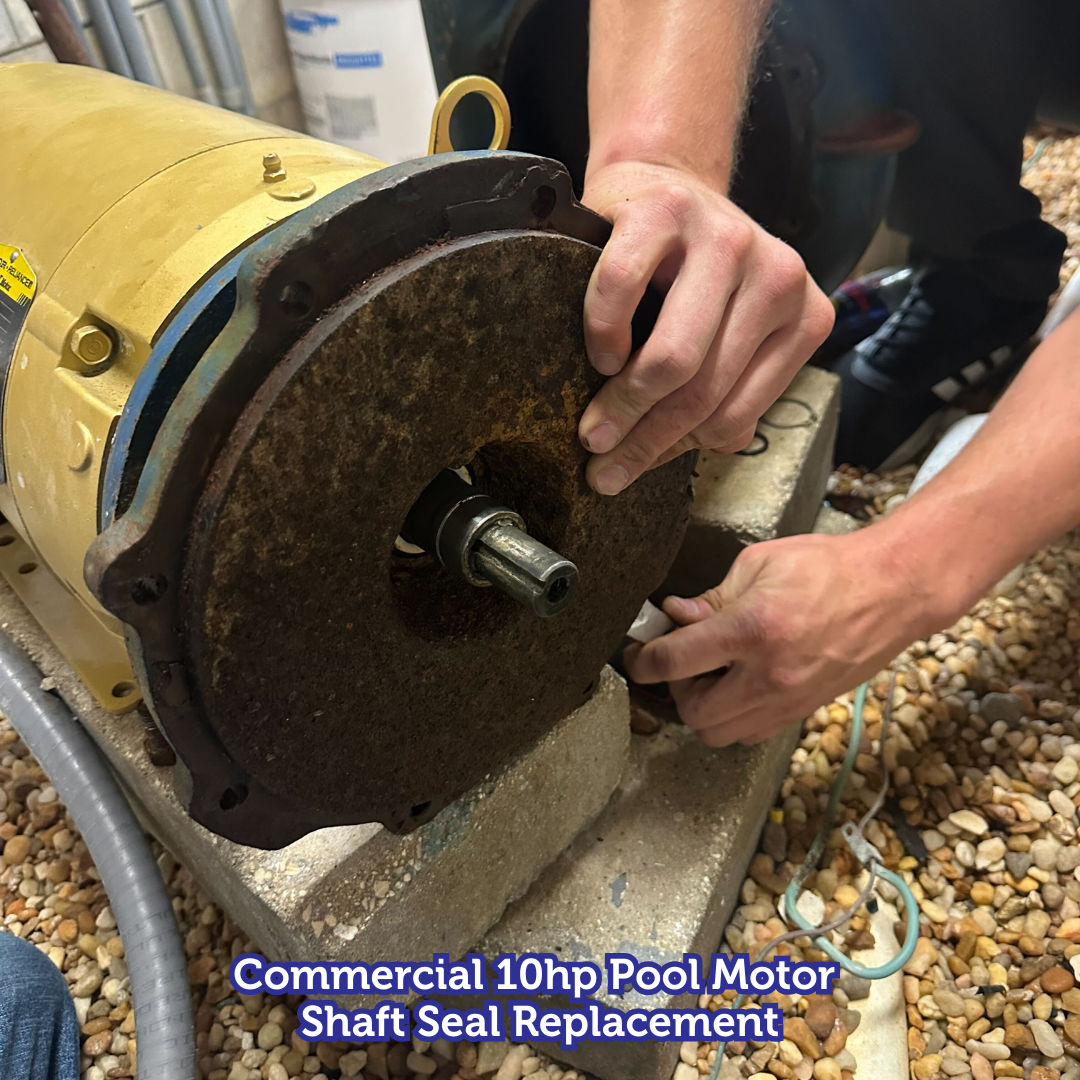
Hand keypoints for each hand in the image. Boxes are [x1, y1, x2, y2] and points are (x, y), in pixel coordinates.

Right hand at [578, 161, 833, 494]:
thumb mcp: (725, 337)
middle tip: (601, 462)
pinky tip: (601, 354)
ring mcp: (726, 237)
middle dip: (643, 438)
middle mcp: (779, 275)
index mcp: (804, 318)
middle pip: (703, 391)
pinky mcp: (668, 210)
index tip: (631, 465)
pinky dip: (602, 333)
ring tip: (593, 424)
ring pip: (672, 356)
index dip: (676, 449)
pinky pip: (623, 290)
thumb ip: (720, 395)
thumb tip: (667, 454)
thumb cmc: (687, 280)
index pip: (735, 414)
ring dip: (622, 401)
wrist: (662, 186)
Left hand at [623, 530, 950, 744]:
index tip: (635, 655)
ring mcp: (789, 700)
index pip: (675, 661)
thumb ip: (711, 598)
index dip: (642, 661)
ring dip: (703, 708)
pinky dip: (732, 717)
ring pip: (719, 734)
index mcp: (753, 630)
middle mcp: (769, 675)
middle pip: (692, 712)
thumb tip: (674, 618)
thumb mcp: (759, 564)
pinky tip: (739, 684)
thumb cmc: (827, 567)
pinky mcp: (804, 712)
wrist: (893, 590)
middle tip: (683, 659)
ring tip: (712, 673)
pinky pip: (750, 734)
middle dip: (675, 687)